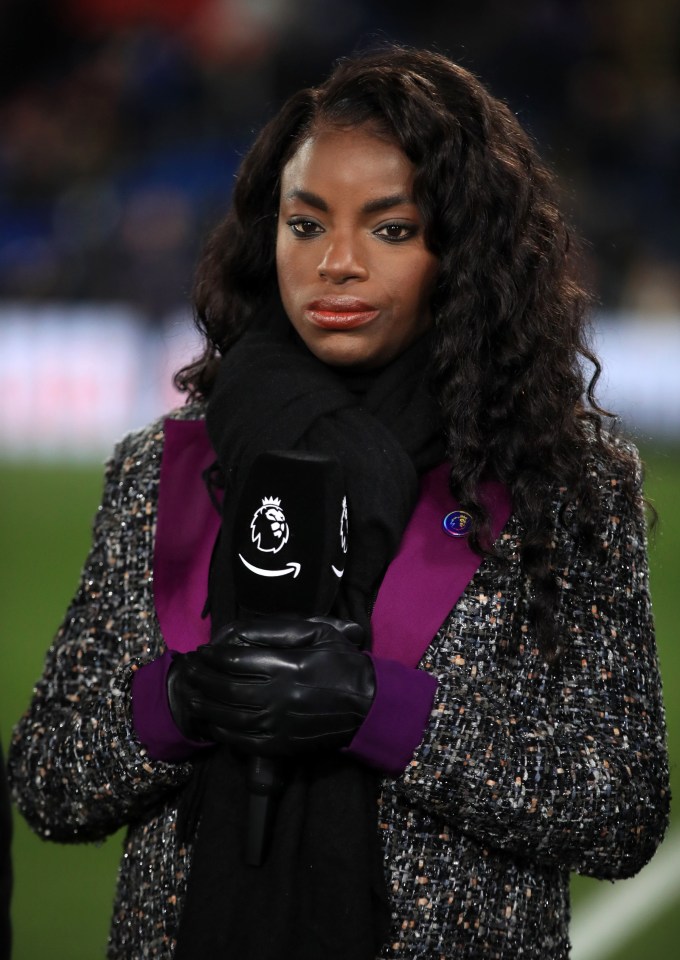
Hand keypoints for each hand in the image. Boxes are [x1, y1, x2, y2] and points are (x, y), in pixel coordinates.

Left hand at [167, 617, 374, 756]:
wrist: (368, 705)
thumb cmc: (343, 663)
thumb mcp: (319, 633)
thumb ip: (280, 630)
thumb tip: (242, 632)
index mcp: (287, 666)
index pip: (236, 661)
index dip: (213, 655)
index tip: (203, 651)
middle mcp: (278, 696)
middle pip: (226, 688)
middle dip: (203, 678)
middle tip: (191, 670)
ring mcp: (278, 724)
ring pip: (229, 716)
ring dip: (205, 706)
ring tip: (192, 696)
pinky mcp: (280, 745)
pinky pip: (242, 740)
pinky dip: (221, 731)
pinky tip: (212, 722)